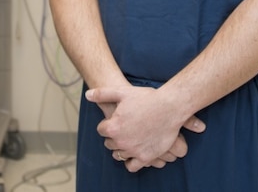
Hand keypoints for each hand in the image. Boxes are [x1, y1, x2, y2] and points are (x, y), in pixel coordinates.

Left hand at [86, 86, 205, 171]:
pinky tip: (135, 152)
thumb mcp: (122, 92)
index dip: (107, 124)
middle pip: (109, 143)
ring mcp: (134, 151)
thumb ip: (102, 94)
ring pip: (119, 154)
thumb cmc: (146, 98)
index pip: (101, 130)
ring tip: (129, 138)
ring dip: (121, 147)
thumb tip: (88, 95)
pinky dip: (131, 161)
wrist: (170, 107)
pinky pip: (132, 166)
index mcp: (113, 127)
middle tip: (124, 128)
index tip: (116, 119)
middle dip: (113, 136)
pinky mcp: (146, 157)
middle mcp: (121, 141)